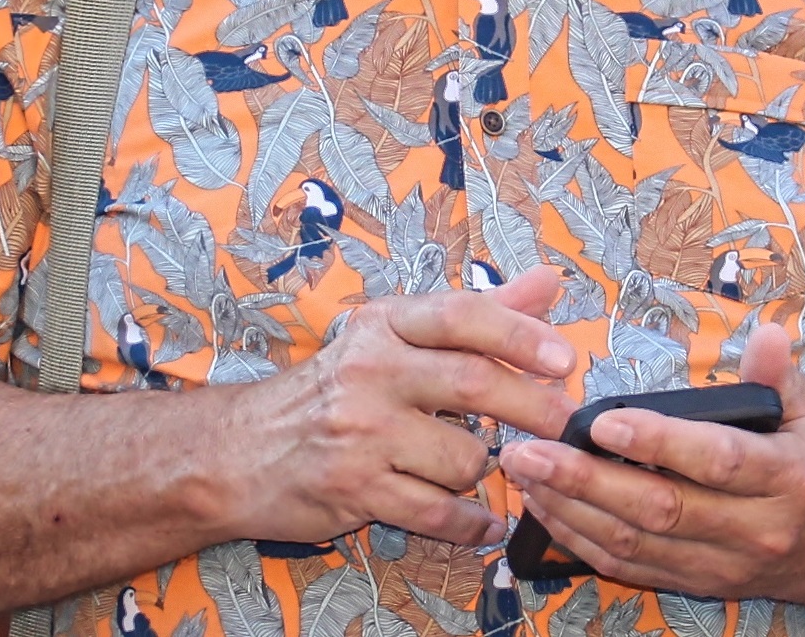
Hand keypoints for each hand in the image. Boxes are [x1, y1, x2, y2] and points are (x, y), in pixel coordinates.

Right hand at [217, 267, 578, 547]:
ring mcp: (360, 433)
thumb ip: (477, 314)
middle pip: (474, 384)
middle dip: (533, 408)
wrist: (238, 450)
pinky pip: (436, 513)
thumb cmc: (332, 388)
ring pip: (463, 457)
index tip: (566, 359)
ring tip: (472, 465)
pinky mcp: (354, 490)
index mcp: (383, 325)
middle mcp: (370, 371)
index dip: (520, 333)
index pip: (461, 316)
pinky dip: (470, 524)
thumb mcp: (392, 336)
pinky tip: (484, 523)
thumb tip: (549, 280)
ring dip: (483, 469)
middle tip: (565, 424)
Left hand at [496, 324, 804, 602]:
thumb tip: (767, 335)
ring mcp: (725, 565)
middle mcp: (757, 530)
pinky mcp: (702, 583)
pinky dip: (583, 542)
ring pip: (637, 545)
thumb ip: (783, 375)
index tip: (603, 422)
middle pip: (662, 509)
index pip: (717, 461)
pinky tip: (547, 509)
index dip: (658, 443)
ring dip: (573, 510)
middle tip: (530, 448)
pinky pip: (633, 569)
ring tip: (524, 472)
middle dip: (587, 480)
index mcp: (792, 478)